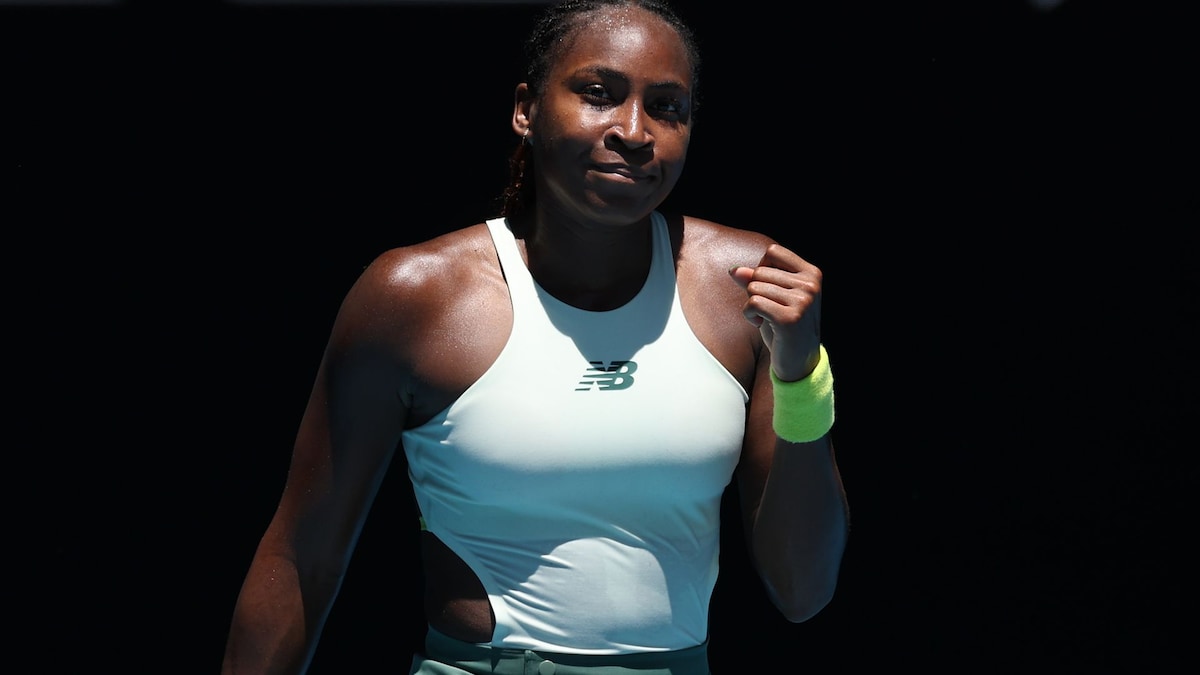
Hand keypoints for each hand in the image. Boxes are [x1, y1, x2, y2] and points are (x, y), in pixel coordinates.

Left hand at [728, 243, 822, 380]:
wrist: (799, 361)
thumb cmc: (784, 326)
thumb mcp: (772, 297)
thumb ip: (755, 280)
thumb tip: (734, 270)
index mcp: (812, 274)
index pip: (773, 252)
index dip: (761, 269)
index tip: (769, 289)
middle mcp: (811, 285)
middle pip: (760, 271)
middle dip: (754, 290)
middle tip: (767, 310)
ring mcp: (803, 301)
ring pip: (754, 287)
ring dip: (750, 305)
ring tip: (765, 318)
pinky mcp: (790, 318)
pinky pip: (753, 303)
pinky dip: (748, 314)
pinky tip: (760, 324)